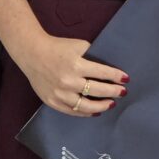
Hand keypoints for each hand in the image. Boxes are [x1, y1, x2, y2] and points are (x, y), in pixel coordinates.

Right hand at [12, 32, 128, 116]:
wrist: (32, 53)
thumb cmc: (58, 47)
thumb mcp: (78, 45)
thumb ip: (93, 55)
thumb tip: (109, 65)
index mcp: (77, 65)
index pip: (102, 73)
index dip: (116, 77)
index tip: (126, 79)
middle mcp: (69, 81)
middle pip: (97, 91)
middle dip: (113, 92)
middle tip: (123, 92)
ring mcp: (60, 93)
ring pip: (85, 106)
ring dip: (101, 106)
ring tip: (111, 104)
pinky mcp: (52, 101)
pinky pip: (72, 111)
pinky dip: (85, 113)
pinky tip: (95, 112)